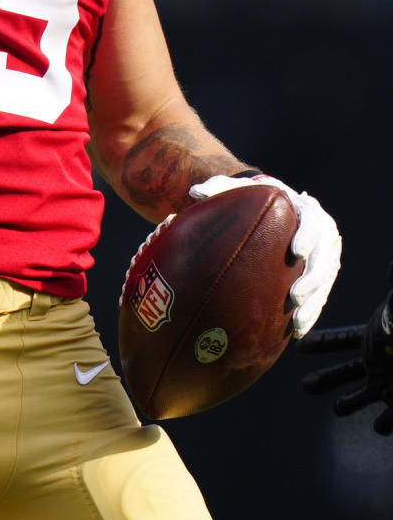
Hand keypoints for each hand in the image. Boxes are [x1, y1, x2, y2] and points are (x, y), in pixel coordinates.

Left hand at [188, 173, 340, 337]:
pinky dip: (311, 313)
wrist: (281, 206)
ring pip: (324, 282)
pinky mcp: (322, 275)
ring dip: (313, 303)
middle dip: (313, 279)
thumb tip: (195, 191)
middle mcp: (323, 234)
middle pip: (324, 258)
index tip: (297, 251)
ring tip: (298, 322)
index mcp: (307, 211)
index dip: (308, 237)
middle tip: (295, 296)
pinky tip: (299, 332)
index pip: (313, 223)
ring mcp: (325, 256)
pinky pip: (320, 297)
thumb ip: (221, 187)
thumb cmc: (259, 197)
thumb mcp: (243, 188)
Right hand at [300, 269, 392, 433]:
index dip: (323, 343)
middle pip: (345, 372)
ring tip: (338, 408)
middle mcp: (377, 364)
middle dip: (327, 379)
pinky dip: (384, 422)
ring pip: (361, 398)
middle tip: (305, 386)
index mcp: (373, 341)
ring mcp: (387, 385)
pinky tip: (378, 425)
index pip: (342, 341)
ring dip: (348, 403)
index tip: (301, 347)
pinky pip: (389, 418)